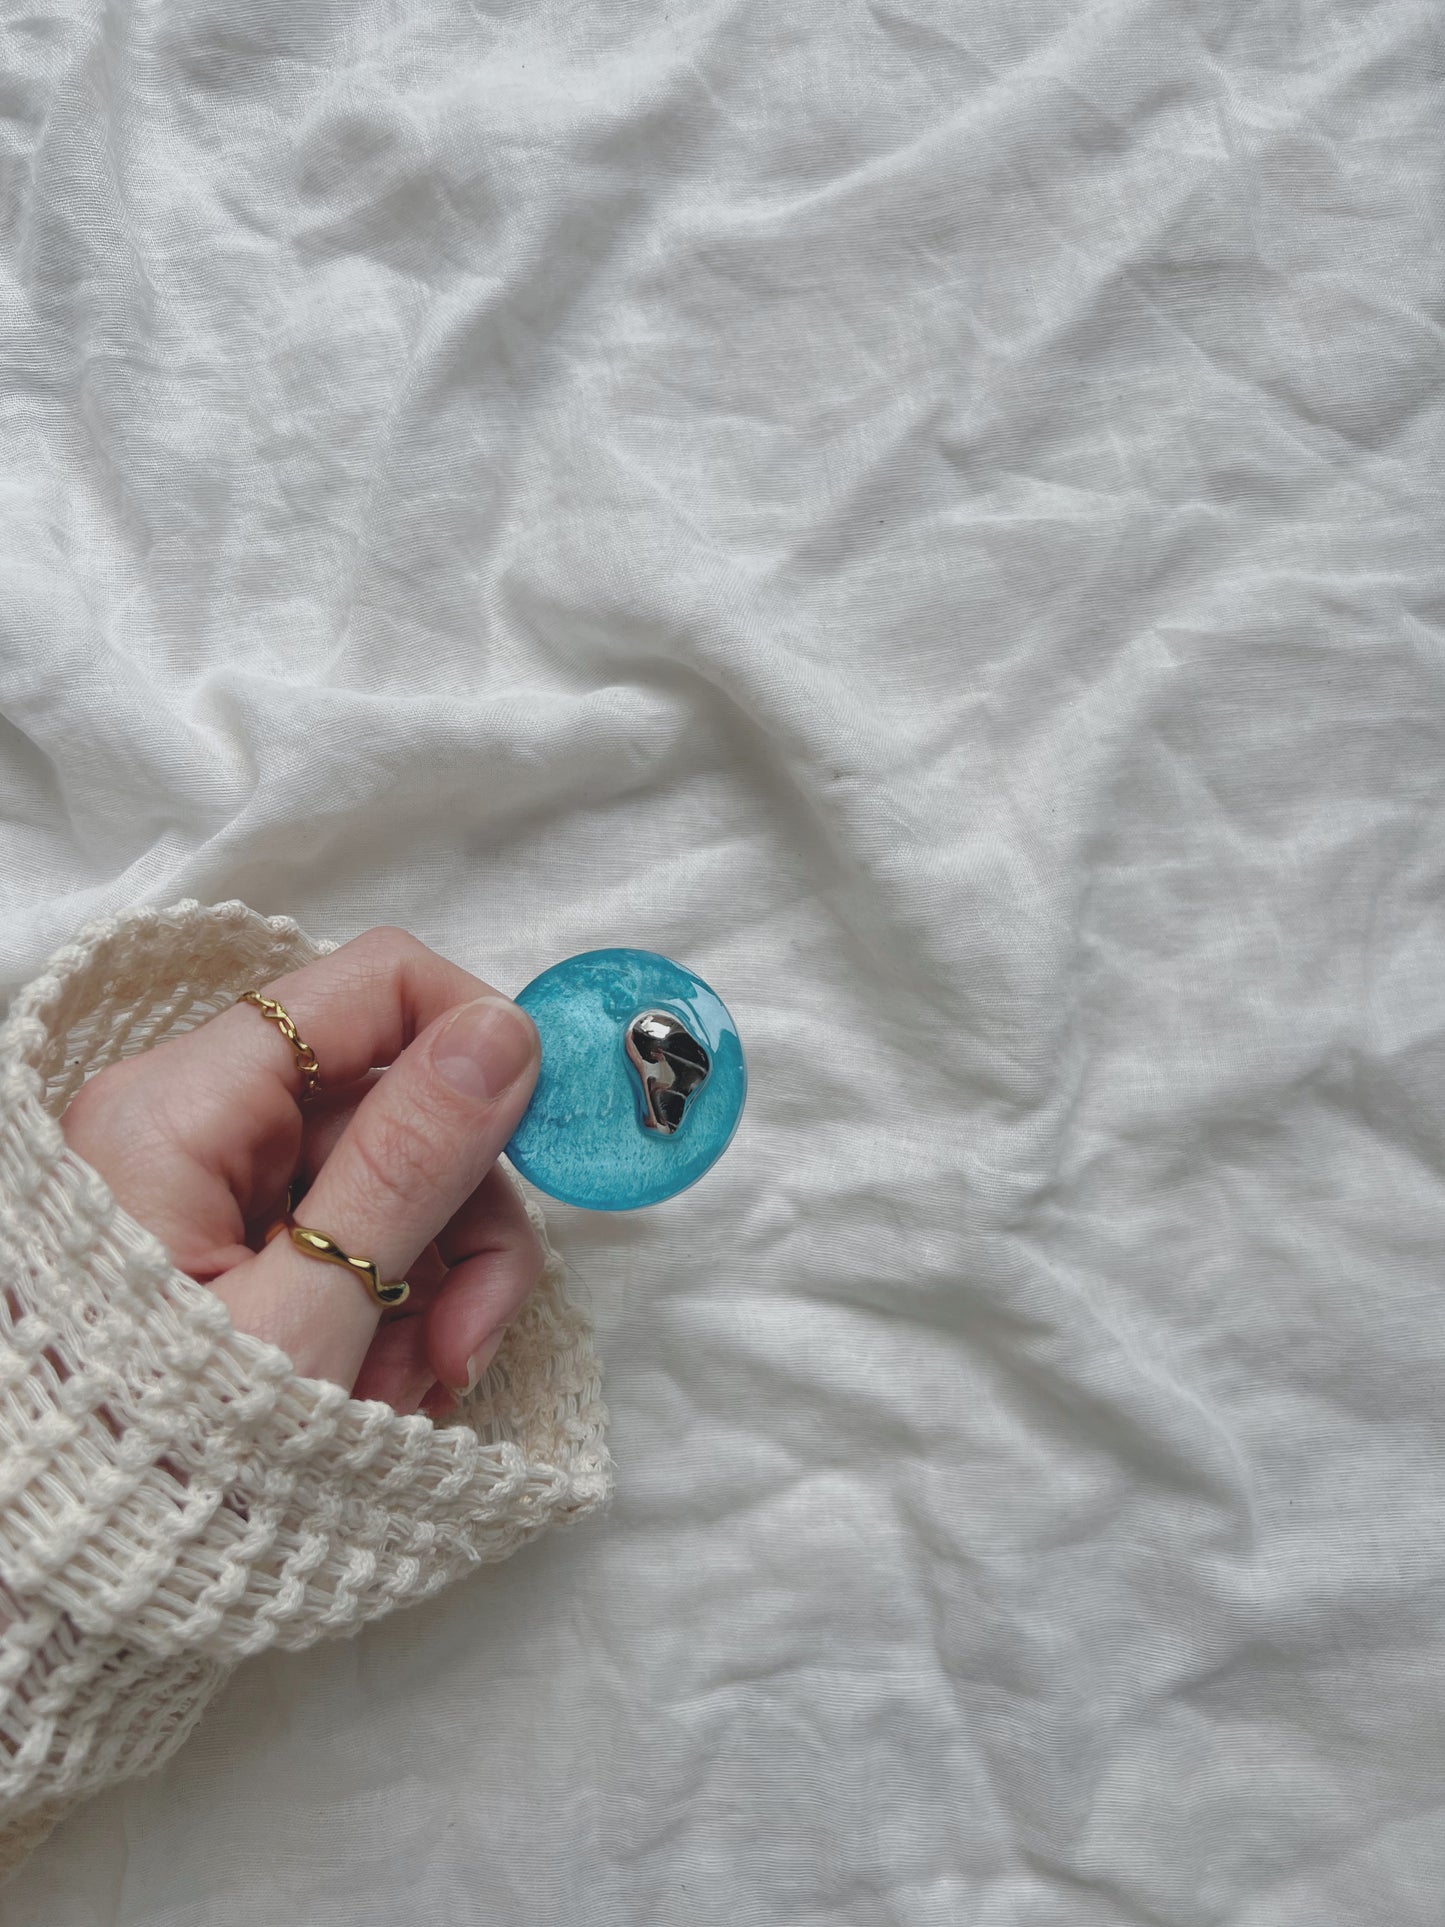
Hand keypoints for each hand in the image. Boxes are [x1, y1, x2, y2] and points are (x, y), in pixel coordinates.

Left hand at [59, 925, 542, 1418]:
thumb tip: (502, 1030)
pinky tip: (380, 1396)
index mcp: (182, 1108)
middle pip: (393, 1102)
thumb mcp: (306, 1315)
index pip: (373, 987)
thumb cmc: (159, 1462)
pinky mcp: (225, 1248)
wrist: (48, 1603)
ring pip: (387, 1182)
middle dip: (459, 1220)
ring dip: (433, 1286)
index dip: (478, 1043)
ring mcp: (208, 1190)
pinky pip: (347, 1245)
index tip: (542, 1146)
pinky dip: (386, 1316)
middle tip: (468, 1344)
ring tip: (416, 1395)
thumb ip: (410, 1162)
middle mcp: (190, 1124)